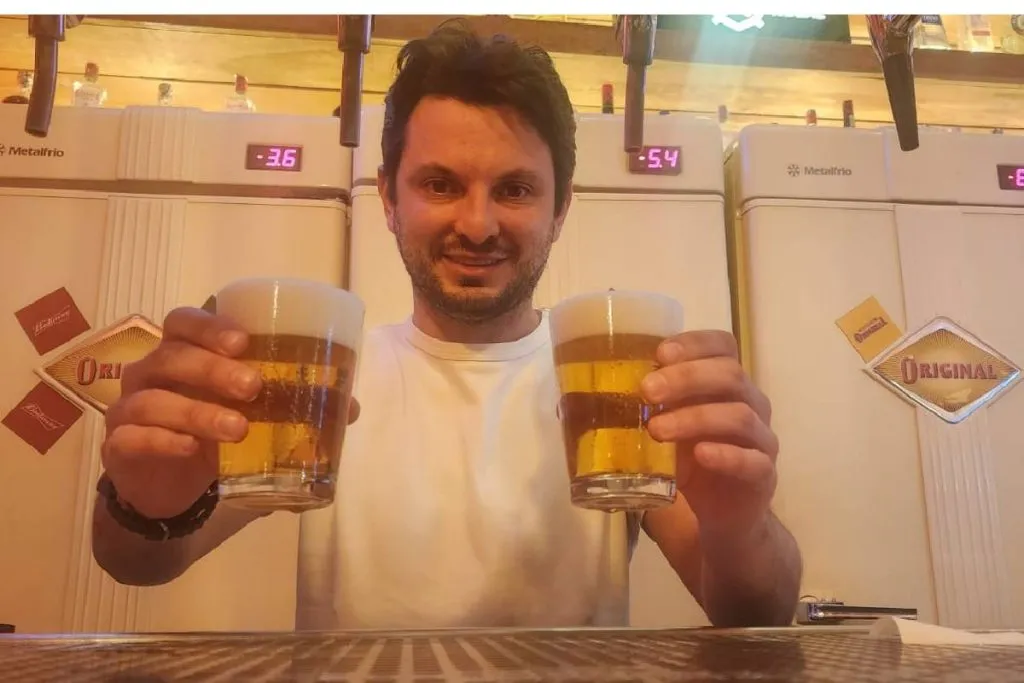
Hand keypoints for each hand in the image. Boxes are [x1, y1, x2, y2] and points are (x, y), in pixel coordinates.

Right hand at [102, 306, 360, 518]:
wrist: (172, 488)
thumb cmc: (214, 435)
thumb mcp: (254, 417)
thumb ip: (295, 406)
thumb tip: (349, 406)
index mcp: (183, 354)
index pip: (184, 322)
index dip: (209, 326)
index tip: (243, 341)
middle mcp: (151, 373)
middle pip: (170, 355)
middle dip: (211, 367)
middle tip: (252, 386)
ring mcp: (130, 408)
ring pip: (152, 398)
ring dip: (197, 411)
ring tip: (237, 429)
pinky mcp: (120, 445)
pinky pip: (133, 436)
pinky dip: (164, 440)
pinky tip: (193, 449)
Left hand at [639, 330, 777, 543]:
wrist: (717, 518)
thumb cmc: (687, 463)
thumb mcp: (661, 429)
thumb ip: (638, 410)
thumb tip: (574, 401)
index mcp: (726, 384)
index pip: (723, 346)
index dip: (694, 344)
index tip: (660, 353)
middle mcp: (750, 404)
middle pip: (730, 375)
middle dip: (687, 378)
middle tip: (647, 391)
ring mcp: (761, 440)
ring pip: (739, 416)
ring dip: (695, 418)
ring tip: (657, 430)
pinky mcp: (763, 476)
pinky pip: (753, 461)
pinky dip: (727, 455)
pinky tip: (701, 455)